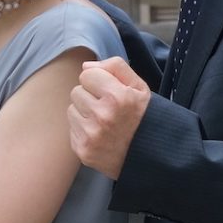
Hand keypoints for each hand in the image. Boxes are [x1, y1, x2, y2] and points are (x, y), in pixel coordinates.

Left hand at [69, 56, 150, 179]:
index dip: (99, 81)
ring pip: (72, 109)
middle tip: (109, 109)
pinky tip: (100, 135)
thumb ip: (115, 66)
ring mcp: (91, 135)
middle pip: (77, 91)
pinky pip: (72, 128)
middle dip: (91, 96)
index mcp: (117, 97)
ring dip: (85, 113)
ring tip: (105, 122)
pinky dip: (83, 130)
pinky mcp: (83, 150)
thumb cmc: (143, 117)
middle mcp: (103, 116)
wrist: (150, 156)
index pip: (86, 74)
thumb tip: (85, 67)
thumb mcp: (139, 86)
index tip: (110, 92)